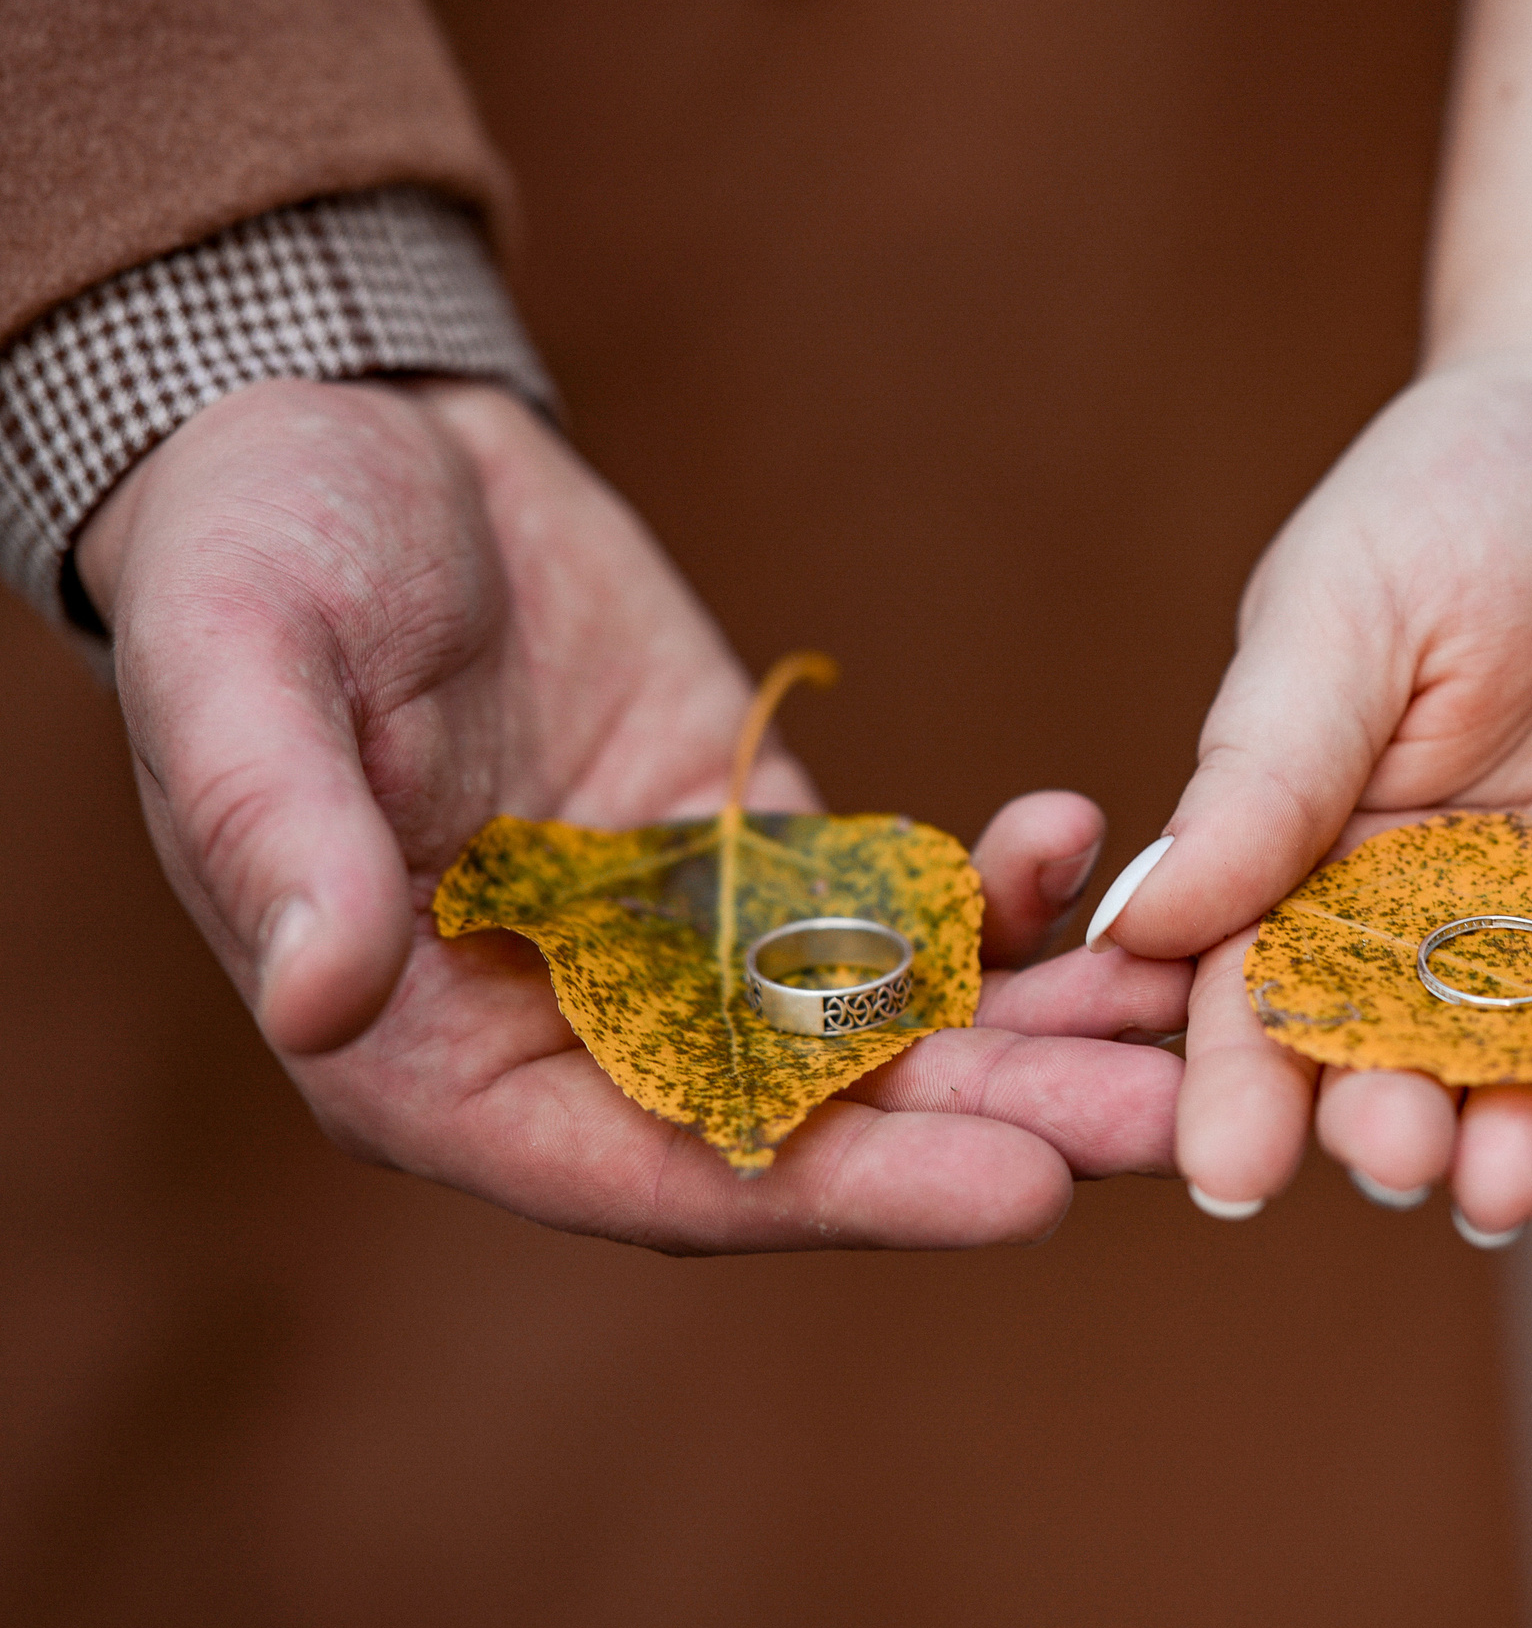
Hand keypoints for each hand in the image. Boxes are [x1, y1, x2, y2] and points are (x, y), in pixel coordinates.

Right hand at [79, 378, 1186, 1250]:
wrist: (343, 430)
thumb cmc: (253, 555)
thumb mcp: (241, 672)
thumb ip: (277, 833)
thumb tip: (325, 994)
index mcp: (441, 1055)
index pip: (669, 1169)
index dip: (850, 1194)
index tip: (1027, 1197)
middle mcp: (579, 1028)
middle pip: (819, 1118)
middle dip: (998, 1124)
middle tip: (1179, 1123)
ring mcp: (681, 939)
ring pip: (880, 1020)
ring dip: (1034, 1026)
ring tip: (1194, 1008)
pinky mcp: (750, 846)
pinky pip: (888, 896)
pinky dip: (989, 891)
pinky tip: (1086, 845)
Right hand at [1089, 358, 1531, 1239]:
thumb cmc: (1465, 488)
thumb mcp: (1337, 616)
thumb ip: (1260, 776)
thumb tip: (1138, 924)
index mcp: (1320, 852)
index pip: (1264, 997)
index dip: (1241, 1087)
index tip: (1226, 1168)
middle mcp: (1441, 908)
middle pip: (1398, 1053)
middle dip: (1384, 1115)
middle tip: (1383, 1143)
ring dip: (1513, 1130)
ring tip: (1494, 1177)